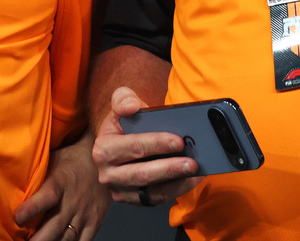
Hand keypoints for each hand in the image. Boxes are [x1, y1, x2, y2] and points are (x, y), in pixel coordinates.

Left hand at [14, 132, 107, 240]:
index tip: (17, 218)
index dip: (31, 209)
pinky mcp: (95, 221)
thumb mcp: (52, 160)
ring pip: (67, 238)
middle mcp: (72, 200)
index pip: (46, 197)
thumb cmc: (71, 160)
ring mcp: (84, 213)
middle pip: (54, 226)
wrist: (102, 161)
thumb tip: (10, 182)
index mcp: (60, 183)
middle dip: (38, 240)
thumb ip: (37, 176)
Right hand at [91, 87, 200, 206]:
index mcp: (104, 149)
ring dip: (176, 183)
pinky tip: (192, 179)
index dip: (157, 144)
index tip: (179, 141)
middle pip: (142, 174)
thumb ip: (123, 99)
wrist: (120, 143)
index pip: (134, 146)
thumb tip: (132, 107)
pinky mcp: (135, 200)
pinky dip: (177, 190)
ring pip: (151, 192)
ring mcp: (121, 191)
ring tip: (195, 172)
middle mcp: (108, 174)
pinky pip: (158, 199)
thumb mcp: (120, 105)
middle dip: (169, 168)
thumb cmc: (125, 123)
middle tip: (192, 162)